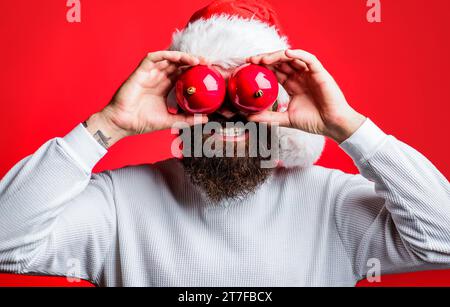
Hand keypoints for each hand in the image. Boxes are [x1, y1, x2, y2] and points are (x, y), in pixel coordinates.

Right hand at [85, 51, 207, 147]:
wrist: (123, 124)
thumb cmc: (143, 122)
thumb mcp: (171, 121)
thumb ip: (187, 119)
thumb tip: (206, 119)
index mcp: (165, 87)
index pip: (183, 74)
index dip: (196, 71)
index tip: (210, 73)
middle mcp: (159, 77)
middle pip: (178, 64)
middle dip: (193, 61)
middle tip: (208, 63)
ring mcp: (150, 73)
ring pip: (168, 58)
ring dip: (183, 57)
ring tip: (197, 60)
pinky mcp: (140, 71)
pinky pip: (154, 57)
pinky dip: (167, 55)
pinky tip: (179, 57)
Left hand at [247, 49, 365, 142]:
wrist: (332, 126)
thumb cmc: (313, 122)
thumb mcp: (285, 119)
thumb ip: (268, 117)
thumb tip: (248, 117)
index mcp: (292, 85)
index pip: (275, 72)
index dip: (261, 68)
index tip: (247, 68)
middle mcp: (300, 77)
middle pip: (280, 62)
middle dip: (265, 59)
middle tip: (250, 60)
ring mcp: (310, 74)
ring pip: (292, 58)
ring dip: (277, 55)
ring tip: (263, 58)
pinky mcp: (320, 73)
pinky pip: (309, 59)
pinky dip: (298, 54)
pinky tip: (286, 54)